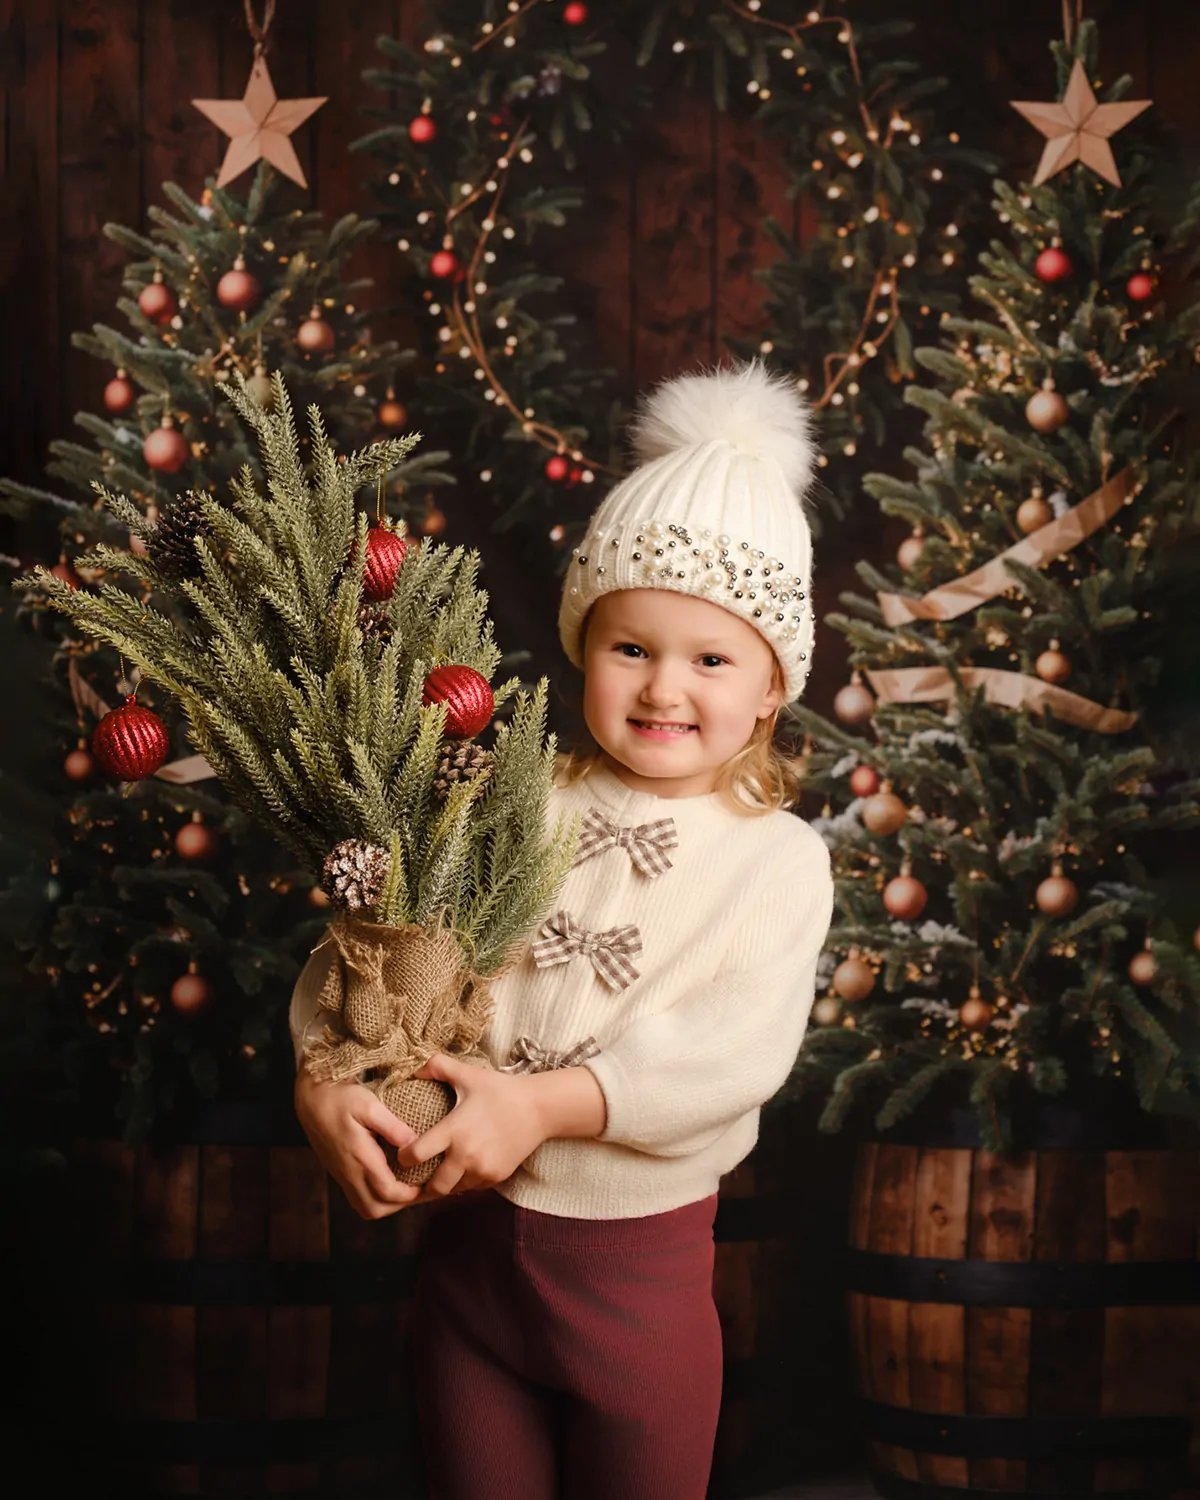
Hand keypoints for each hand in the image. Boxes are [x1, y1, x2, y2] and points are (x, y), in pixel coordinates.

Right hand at [294, 1068, 422, 1219]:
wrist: (311, 1100)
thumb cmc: (341, 1098)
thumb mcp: (369, 1105)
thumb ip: (392, 1126)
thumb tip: (413, 1143)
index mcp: (359, 1157)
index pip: (386, 1191)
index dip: (410, 1195)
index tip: (429, 1185)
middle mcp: (349, 1172)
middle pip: (374, 1209)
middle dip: (400, 1205)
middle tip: (422, 1191)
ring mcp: (343, 1175)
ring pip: (365, 1207)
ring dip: (388, 1205)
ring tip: (409, 1190)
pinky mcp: (341, 1173)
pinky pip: (358, 1198)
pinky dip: (377, 1199)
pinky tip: (392, 1183)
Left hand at [396, 1053, 605, 1202]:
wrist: (539, 1108)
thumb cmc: (501, 1090)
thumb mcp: (469, 1074)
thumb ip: (439, 1066)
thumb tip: (415, 1064)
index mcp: (453, 1130)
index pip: (415, 1155)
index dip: (404, 1156)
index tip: (404, 1152)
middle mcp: (466, 1155)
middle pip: (434, 1186)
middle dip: (424, 1182)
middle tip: (420, 1174)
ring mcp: (482, 1169)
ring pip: (454, 1190)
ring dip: (447, 1183)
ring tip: (442, 1171)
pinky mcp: (496, 1176)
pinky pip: (473, 1188)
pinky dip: (467, 1181)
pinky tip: (466, 1168)